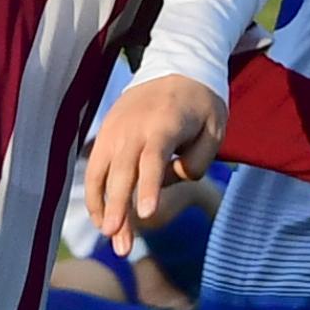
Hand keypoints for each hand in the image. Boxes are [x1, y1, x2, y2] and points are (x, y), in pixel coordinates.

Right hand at [78, 71, 221, 242]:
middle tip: (118, 243)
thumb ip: (196, 162)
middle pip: (122, 172)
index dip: (148, 187)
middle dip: (118, 209)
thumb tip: (165, 184)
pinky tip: (102, 220)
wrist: (176, 66)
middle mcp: (134, 127)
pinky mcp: (105, 134)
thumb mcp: (215, 129)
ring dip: (102, 208)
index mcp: (164, 123)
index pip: (153, 159)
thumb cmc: (200, 104)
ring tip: (109, 238)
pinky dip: (95, 195)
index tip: (145, 214)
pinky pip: (94, 169)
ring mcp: (115, 130)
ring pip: (101, 174)